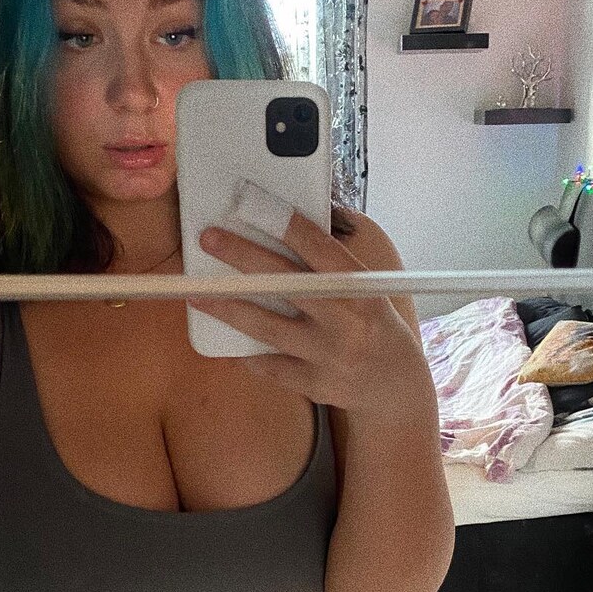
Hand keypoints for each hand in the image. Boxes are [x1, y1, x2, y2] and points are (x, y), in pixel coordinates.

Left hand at [186, 211, 430, 422]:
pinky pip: (270, 365)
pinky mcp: (314, 384)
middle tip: (208, 238)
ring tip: (197, 294)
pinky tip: (227, 341)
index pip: (320, 249)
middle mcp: (344, 320)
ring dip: (227, 308)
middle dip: (243, 257)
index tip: (251, 203)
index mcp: (359, 289)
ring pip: (266, 328)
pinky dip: (247, 354)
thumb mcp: (369, 290)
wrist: (396, 388)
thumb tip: (303, 219)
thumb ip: (336, 263)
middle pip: (285, 282)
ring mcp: (327, 355)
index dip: (286, 225)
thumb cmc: (376, 327)